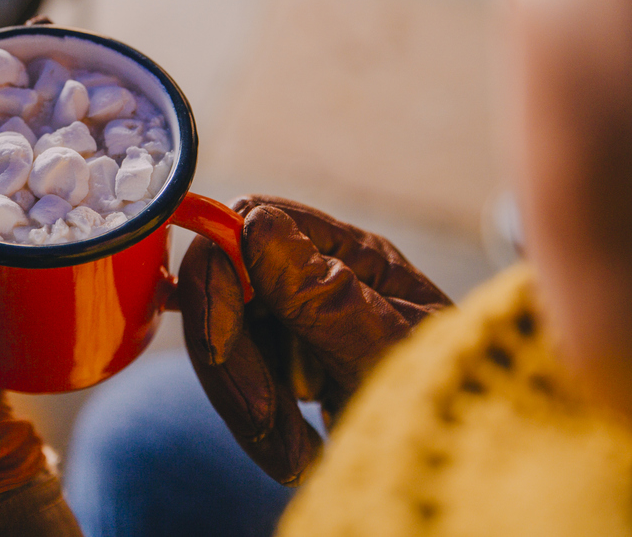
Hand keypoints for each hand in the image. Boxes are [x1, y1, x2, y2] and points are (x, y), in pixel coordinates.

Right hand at [177, 195, 452, 484]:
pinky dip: (257, 424)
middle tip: (263, 419)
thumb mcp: (391, 354)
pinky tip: (296, 454)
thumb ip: (322, 294)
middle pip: (225, 287)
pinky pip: (239, 382)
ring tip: (294, 455)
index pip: (250, 224)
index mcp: (350, 254)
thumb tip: (254, 225)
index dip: (219, 273)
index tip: (219, 343)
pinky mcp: (287, 369)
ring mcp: (299, 322)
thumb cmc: (459, 403)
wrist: (474, 469)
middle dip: (232, 357)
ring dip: (246, 402)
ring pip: (224, 342)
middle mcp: (317, 277)